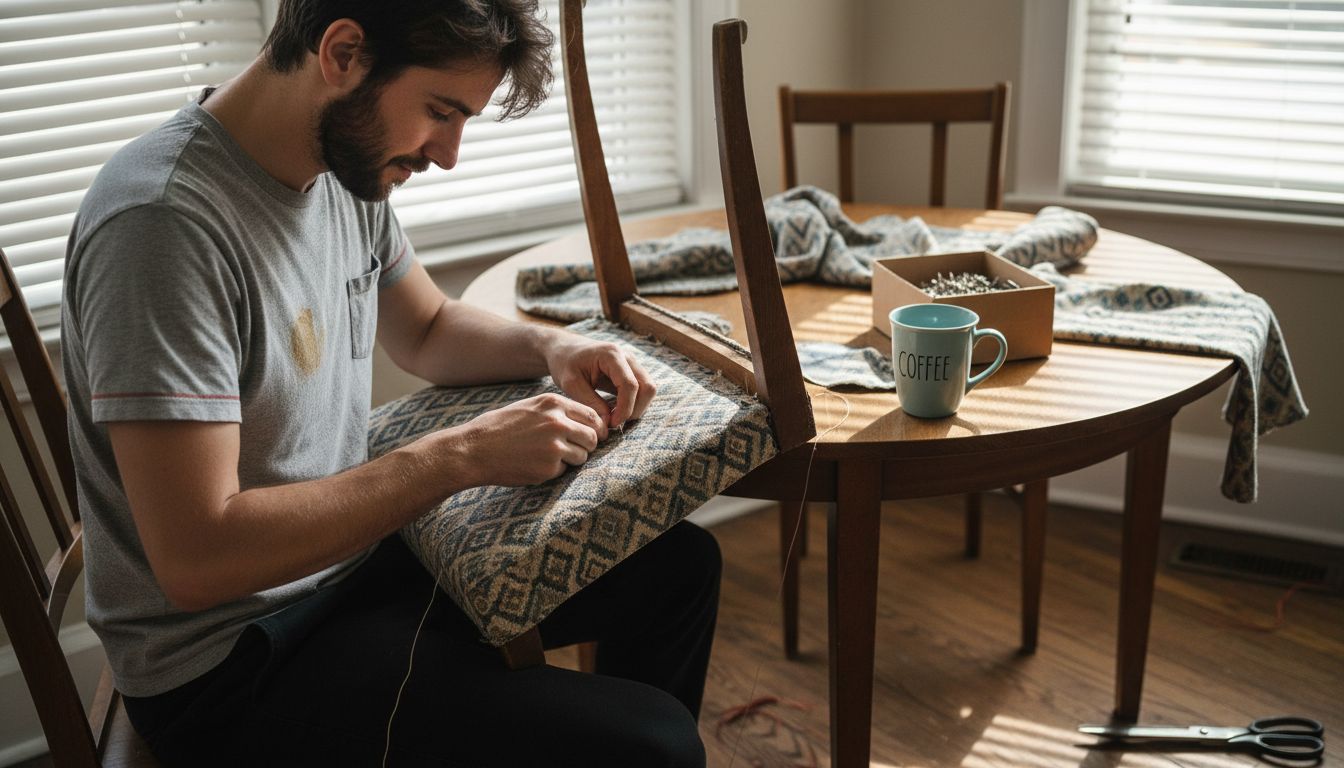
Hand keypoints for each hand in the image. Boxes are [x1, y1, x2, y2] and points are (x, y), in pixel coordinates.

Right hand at [455, 393, 604, 486]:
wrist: (474, 450)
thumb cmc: (498, 428)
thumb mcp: (529, 407)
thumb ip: (556, 411)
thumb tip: (584, 421)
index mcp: (553, 403)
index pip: (592, 415)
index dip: (596, 428)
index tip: (592, 435)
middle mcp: (557, 422)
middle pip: (593, 437)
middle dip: (587, 445)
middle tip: (573, 450)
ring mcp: (555, 446)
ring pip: (582, 456)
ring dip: (571, 459)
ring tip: (548, 457)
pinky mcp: (549, 467)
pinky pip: (564, 470)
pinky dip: (554, 471)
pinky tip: (534, 465)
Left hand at [543, 333, 655, 432]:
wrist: (564, 350)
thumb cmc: (565, 363)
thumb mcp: (571, 384)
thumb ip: (590, 402)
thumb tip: (608, 423)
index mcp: (612, 355)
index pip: (630, 385)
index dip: (625, 408)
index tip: (611, 423)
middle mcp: (627, 357)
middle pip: (648, 387)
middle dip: (635, 409)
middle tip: (614, 422)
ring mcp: (632, 363)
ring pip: (648, 389)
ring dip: (636, 407)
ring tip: (613, 417)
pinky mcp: (631, 372)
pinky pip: (642, 390)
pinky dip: (633, 404)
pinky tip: (614, 410)